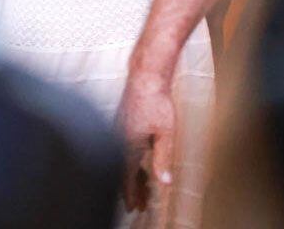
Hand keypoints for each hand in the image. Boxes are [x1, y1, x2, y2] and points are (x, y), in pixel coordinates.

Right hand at [118, 72, 175, 212]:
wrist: (145, 77)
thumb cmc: (155, 102)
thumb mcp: (165, 134)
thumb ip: (163, 158)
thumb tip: (164, 180)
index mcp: (127, 144)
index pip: (125, 176)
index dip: (130, 193)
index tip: (133, 206)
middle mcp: (119, 138)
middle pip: (122, 170)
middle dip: (130, 188)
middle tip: (138, 204)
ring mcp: (118, 130)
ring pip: (122, 159)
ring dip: (130, 176)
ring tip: (140, 187)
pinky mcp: (121, 123)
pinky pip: (122, 149)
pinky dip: (129, 162)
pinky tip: (137, 163)